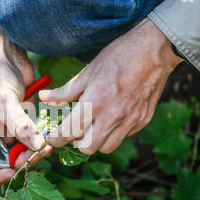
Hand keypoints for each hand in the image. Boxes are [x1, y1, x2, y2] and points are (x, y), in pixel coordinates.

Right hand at [0, 5, 51, 183]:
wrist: (4, 56)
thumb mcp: (5, 103)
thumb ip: (20, 126)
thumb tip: (38, 146)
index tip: (13, 171)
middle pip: (7, 161)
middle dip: (24, 159)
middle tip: (40, 152)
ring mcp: (7, 131)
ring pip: (22, 151)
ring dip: (34, 150)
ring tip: (47, 144)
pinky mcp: (22, 123)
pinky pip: (31, 138)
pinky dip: (39, 139)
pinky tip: (48, 135)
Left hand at [39, 18, 182, 153]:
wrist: (154, 51)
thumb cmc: (118, 57)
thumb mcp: (87, 72)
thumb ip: (65, 91)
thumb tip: (45, 98)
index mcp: (94, 103)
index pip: (68, 133)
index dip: (56, 140)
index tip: (52, 139)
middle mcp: (112, 117)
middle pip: (87, 148)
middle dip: (77, 142)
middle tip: (76, 130)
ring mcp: (129, 121)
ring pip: (106, 148)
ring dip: (97, 141)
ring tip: (95, 126)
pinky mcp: (142, 121)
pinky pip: (123, 137)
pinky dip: (114, 133)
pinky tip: (113, 117)